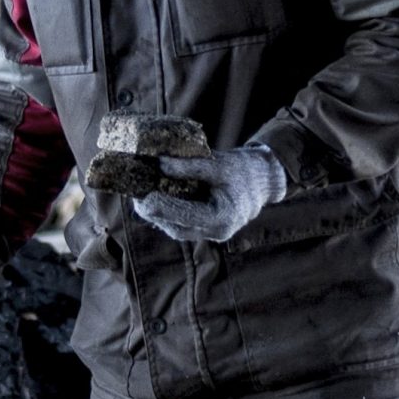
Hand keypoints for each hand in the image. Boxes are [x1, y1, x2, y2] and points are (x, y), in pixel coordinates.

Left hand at [133, 144, 286, 243]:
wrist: (263, 181)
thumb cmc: (244, 170)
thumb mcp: (218, 163)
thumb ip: (189, 166)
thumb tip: (159, 164)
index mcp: (222, 218)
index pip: (183, 215)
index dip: (161, 206)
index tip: (142, 195)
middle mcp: (216, 232)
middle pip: (175, 227)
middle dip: (153, 211)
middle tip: (134, 194)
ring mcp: (211, 234)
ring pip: (176, 229)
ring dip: (157, 215)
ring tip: (139, 197)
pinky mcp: (207, 230)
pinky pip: (182, 226)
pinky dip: (168, 215)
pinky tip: (154, 201)